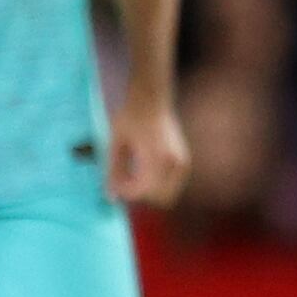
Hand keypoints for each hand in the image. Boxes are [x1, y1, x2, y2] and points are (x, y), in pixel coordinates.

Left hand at [107, 93, 191, 207]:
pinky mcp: (184, 161)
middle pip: (158, 198)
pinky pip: (173, 186)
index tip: (114, 185)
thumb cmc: (130, 117)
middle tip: (124, 182)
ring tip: (133, 178)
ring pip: (168, 195)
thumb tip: (111, 196)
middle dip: (139, 195)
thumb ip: (114, 172)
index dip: (126, 192)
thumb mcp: (116, 144)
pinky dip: (159, 187)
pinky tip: (144, 173)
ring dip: (150, 193)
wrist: (150, 99)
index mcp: (155, 156)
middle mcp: (173, 162)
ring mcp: (182, 162)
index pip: (143, 190)